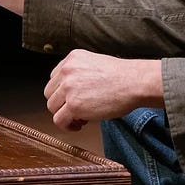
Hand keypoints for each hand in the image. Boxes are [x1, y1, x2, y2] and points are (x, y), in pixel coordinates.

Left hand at [44, 50, 162, 131]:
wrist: (134, 82)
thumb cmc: (122, 76)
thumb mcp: (96, 64)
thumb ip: (80, 72)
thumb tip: (71, 90)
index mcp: (72, 58)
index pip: (54, 78)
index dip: (62, 92)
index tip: (71, 98)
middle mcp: (67, 71)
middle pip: (50, 93)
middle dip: (61, 103)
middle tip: (76, 109)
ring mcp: (69, 88)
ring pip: (52, 107)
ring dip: (64, 115)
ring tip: (80, 118)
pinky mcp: (74, 105)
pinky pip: (59, 120)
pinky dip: (67, 126)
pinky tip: (79, 124)